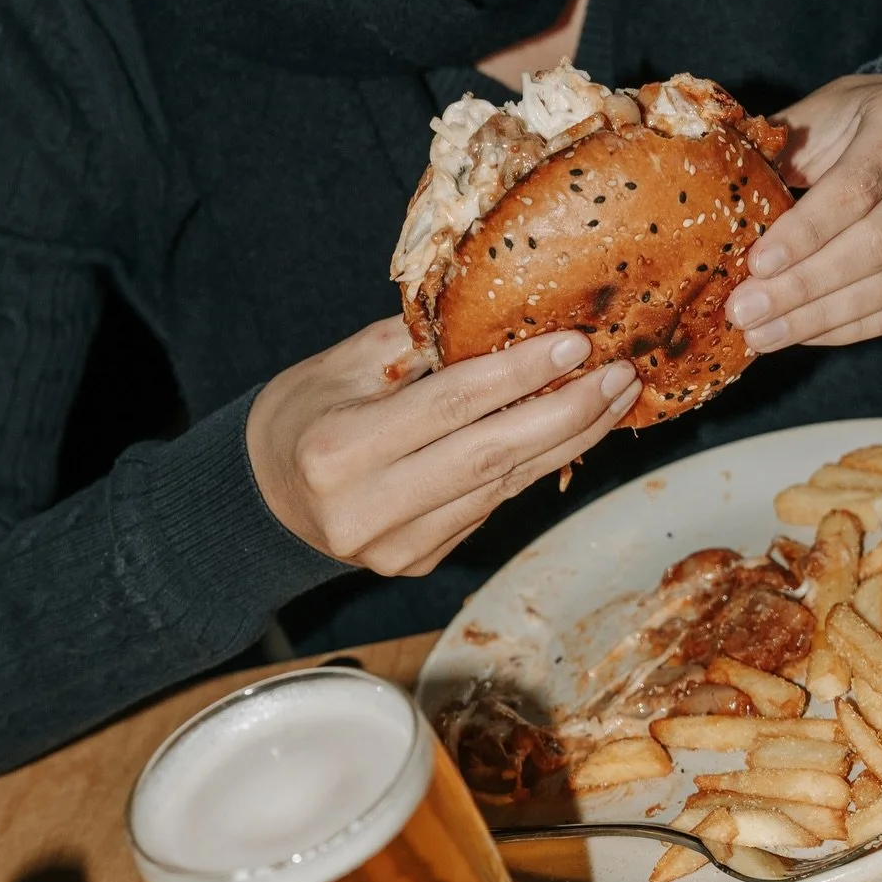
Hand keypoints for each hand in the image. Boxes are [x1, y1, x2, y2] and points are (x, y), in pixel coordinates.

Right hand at [246, 318, 640, 576]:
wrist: (262, 499)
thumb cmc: (302, 414)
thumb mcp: (339, 364)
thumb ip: (413, 345)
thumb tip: (499, 317)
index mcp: (340, 449)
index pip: (449, 406)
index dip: (518, 375)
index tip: (574, 344)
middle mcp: (366, 509)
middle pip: (489, 457)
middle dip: (566, 414)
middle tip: (619, 375)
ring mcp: (394, 548)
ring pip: (500, 489)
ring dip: (567, 442)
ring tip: (613, 400)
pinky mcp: (416, 564)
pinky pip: (488, 509)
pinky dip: (532, 468)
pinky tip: (570, 433)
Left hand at [725, 74, 881, 352]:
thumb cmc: (847, 120)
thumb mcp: (811, 118)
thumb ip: (773, 156)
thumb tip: (711, 207)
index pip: (857, 186)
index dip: (805, 232)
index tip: (756, 265)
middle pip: (878, 242)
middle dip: (805, 285)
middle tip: (747, 312)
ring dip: (822, 317)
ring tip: (764, 334)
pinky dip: (852, 327)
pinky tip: (804, 333)